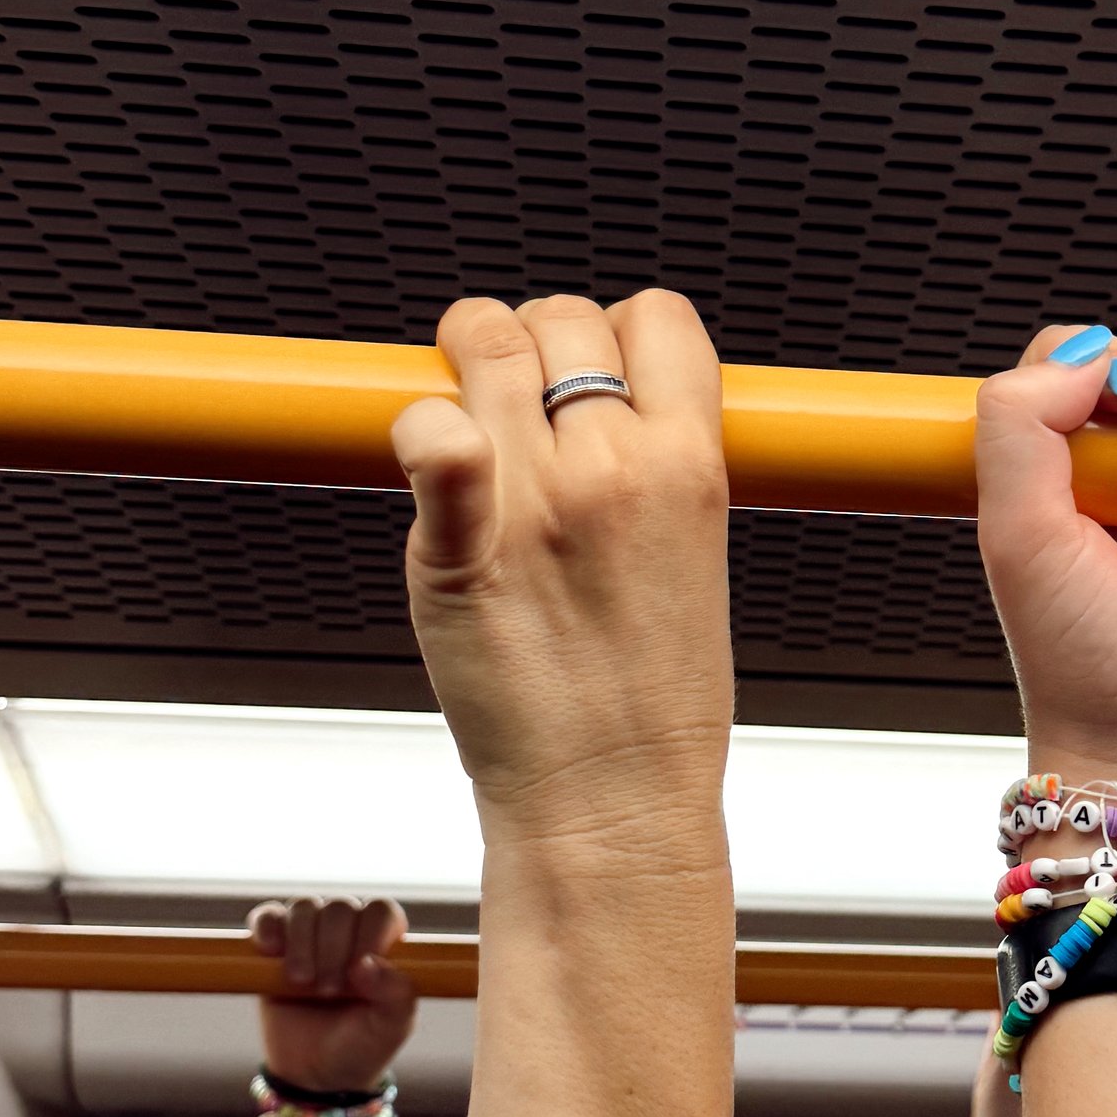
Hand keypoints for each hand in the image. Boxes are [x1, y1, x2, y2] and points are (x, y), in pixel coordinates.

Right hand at [251, 896, 415, 1092]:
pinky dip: (267, 927)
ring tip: (301, 982)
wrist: (315, 1074)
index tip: (358, 971)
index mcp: (384, 943)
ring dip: (301, 942)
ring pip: (304, 908)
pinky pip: (267, 917)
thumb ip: (395, 994)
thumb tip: (367, 964)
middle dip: (332, 948)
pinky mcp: (273, 946)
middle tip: (329, 991)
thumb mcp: (390, 1027)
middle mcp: (348, 930)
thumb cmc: (362, 1045)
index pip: (381, 911)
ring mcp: (309, 935)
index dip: (370, 933)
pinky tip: (270, 950)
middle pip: (340, 908)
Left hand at [391, 293, 732, 858]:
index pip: (659, 317)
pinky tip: (428, 452)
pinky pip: (430, 440)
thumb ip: (659, 469)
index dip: (619, 329)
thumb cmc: (654, 700)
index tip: (595, 368)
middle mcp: (616, 469)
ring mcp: (535, 504)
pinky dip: (417, 428)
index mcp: (692, 466)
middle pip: (563, 319)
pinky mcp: (457, 551)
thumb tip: (615, 410)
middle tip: (519, 399)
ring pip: (485, 346)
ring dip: (466, 363)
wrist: (611, 800)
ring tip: (464, 411)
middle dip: (535, 342)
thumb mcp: (698, 554)